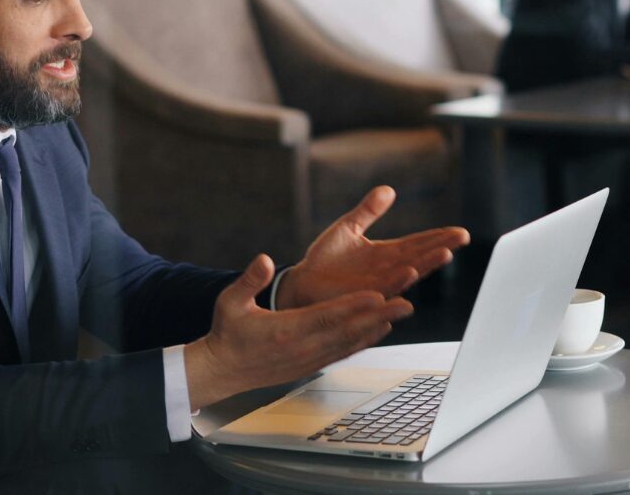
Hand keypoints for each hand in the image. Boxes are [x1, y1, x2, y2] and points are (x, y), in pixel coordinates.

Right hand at [184, 254, 412, 409]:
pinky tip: (380, 329)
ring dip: (378, 327)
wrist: (223, 370)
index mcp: (285, 330)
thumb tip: (265, 260)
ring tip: (402, 311)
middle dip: (379, 316)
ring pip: (351, 342)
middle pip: (348, 330)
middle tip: (406, 302)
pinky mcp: (311, 365)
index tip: (377, 295)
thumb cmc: (227, 333)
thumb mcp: (230, 302)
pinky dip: (364, 340)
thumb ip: (249, 280)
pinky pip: (344, 351)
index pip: (326, 316)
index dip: (353, 306)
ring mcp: (309, 359)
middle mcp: (303, 347)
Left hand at [276, 186, 469, 309]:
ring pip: (408, 273)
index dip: (439, 237)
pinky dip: (398, 281)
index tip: (460, 232)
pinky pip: (384, 288)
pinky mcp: (364, 295)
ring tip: (445, 254)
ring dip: (427, 264)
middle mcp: (388, 270)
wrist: (302, 282)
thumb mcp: (348, 227)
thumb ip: (368, 211)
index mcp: (387, 254)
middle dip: (442, 247)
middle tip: (461, 238)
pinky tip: (410, 272)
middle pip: (421, 256)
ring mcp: (378, 284)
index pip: (418, 243)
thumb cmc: (325, 260)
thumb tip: (388, 189)